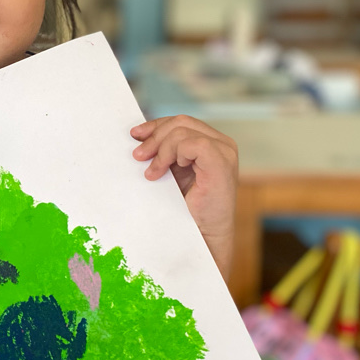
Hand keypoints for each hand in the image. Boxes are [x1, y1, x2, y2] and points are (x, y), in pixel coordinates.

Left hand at [131, 115, 237, 278]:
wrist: (202, 237)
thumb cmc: (188, 210)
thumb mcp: (174, 173)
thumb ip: (166, 153)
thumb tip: (139, 136)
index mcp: (213, 144)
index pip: (182, 122)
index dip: (157, 125)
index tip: (135, 135)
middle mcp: (223, 145)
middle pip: (181, 123)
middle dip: (154, 137)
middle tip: (137, 156)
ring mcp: (224, 152)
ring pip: (182, 131)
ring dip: (160, 150)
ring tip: (151, 172)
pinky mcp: (221, 163)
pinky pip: (191, 144)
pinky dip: (172, 155)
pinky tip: (163, 172)